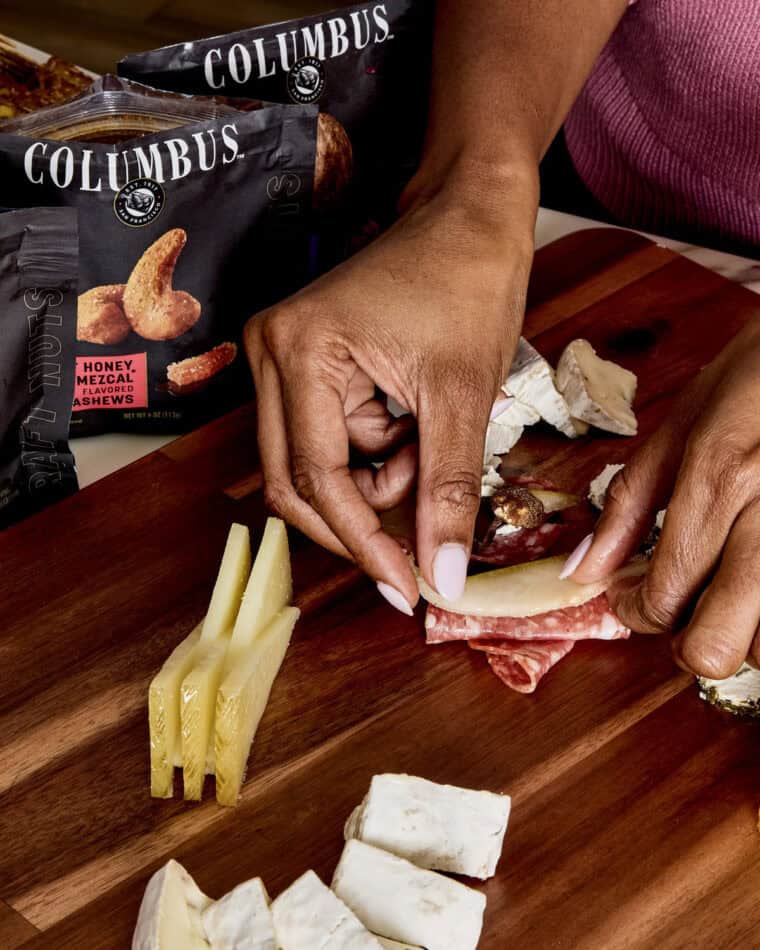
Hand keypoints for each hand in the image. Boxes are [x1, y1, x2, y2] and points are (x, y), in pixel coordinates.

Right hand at [245, 163, 536, 612]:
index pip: (317, 479)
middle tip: (416, 549)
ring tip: (431, 438)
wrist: (470, 212)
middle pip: (296, 481)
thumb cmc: (470, 281)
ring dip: (374, 478)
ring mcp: (278, 356)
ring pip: (315, 465)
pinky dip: (373, 452)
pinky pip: (327, 438)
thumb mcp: (464, 395)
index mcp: (299, 351)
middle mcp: (269, 353)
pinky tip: (412, 421)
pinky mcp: (301, 362)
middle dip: (359, 519)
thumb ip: (447, 490)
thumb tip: (441, 577)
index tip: (406, 587)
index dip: (363, 543)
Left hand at [570, 321, 759, 677]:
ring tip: (730, 589)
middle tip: (682, 611)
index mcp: (721, 478)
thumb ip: (630, 500)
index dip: (635, 612)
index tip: (631, 599)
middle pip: (720, 647)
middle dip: (687, 643)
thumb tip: (584, 568)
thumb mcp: (683, 421)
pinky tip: (758, 575)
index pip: (664, 594)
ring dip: (743, 633)